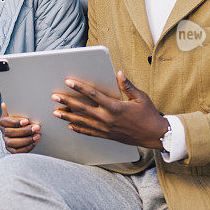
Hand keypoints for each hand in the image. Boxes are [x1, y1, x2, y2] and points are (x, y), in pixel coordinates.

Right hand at [0, 103, 39, 152]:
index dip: (16, 122)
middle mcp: (3, 133)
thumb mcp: (15, 113)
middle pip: (10, 133)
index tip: (26, 121)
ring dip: (26, 140)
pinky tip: (34, 142)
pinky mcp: (11, 150)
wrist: (18, 130)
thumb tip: (4, 105)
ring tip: (37, 136)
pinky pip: (17, 151)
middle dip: (25, 130)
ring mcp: (6, 142)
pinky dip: (27, 147)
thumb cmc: (18, 120)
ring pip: (13, 142)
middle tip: (36, 127)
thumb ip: (12, 109)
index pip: (7, 122)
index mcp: (3, 122)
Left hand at [51, 71, 168, 149]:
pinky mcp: (107, 136)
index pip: (93, 95)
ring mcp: (106, 129)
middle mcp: (108, 119)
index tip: (68, 82)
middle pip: (82, 109)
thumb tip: (119, 73)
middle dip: (67, 102)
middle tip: (54, 97)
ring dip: (68, 117)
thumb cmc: (148, 115)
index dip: (79, 88)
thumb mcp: (140, 97)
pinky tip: (71, 126)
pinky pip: (89, 133)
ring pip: (82, 122)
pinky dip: (79, 129)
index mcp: (115, 107)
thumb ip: (127, 86)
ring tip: (56, 112)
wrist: (154, 136)